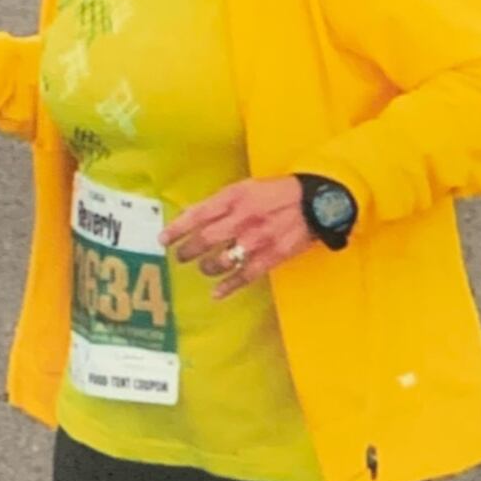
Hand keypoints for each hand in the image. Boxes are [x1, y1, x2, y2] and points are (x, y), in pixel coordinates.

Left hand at [163, 177, 312, 298]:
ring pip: (221, 261)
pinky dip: (227, 287)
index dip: (177, 229)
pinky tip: (216, 293)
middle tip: (181, 256)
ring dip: (206, 267)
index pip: (197, 215)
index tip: (163, 240)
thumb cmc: (277, 193)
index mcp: (235, 198)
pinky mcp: (271, 257)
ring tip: (203, 267)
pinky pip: (244, 276)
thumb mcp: (246, 188)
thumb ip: (220, 202)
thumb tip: (192, 216)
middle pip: (205, 240)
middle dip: (187, 251)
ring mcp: (256, 240)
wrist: (317, 203)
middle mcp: (243, 219)